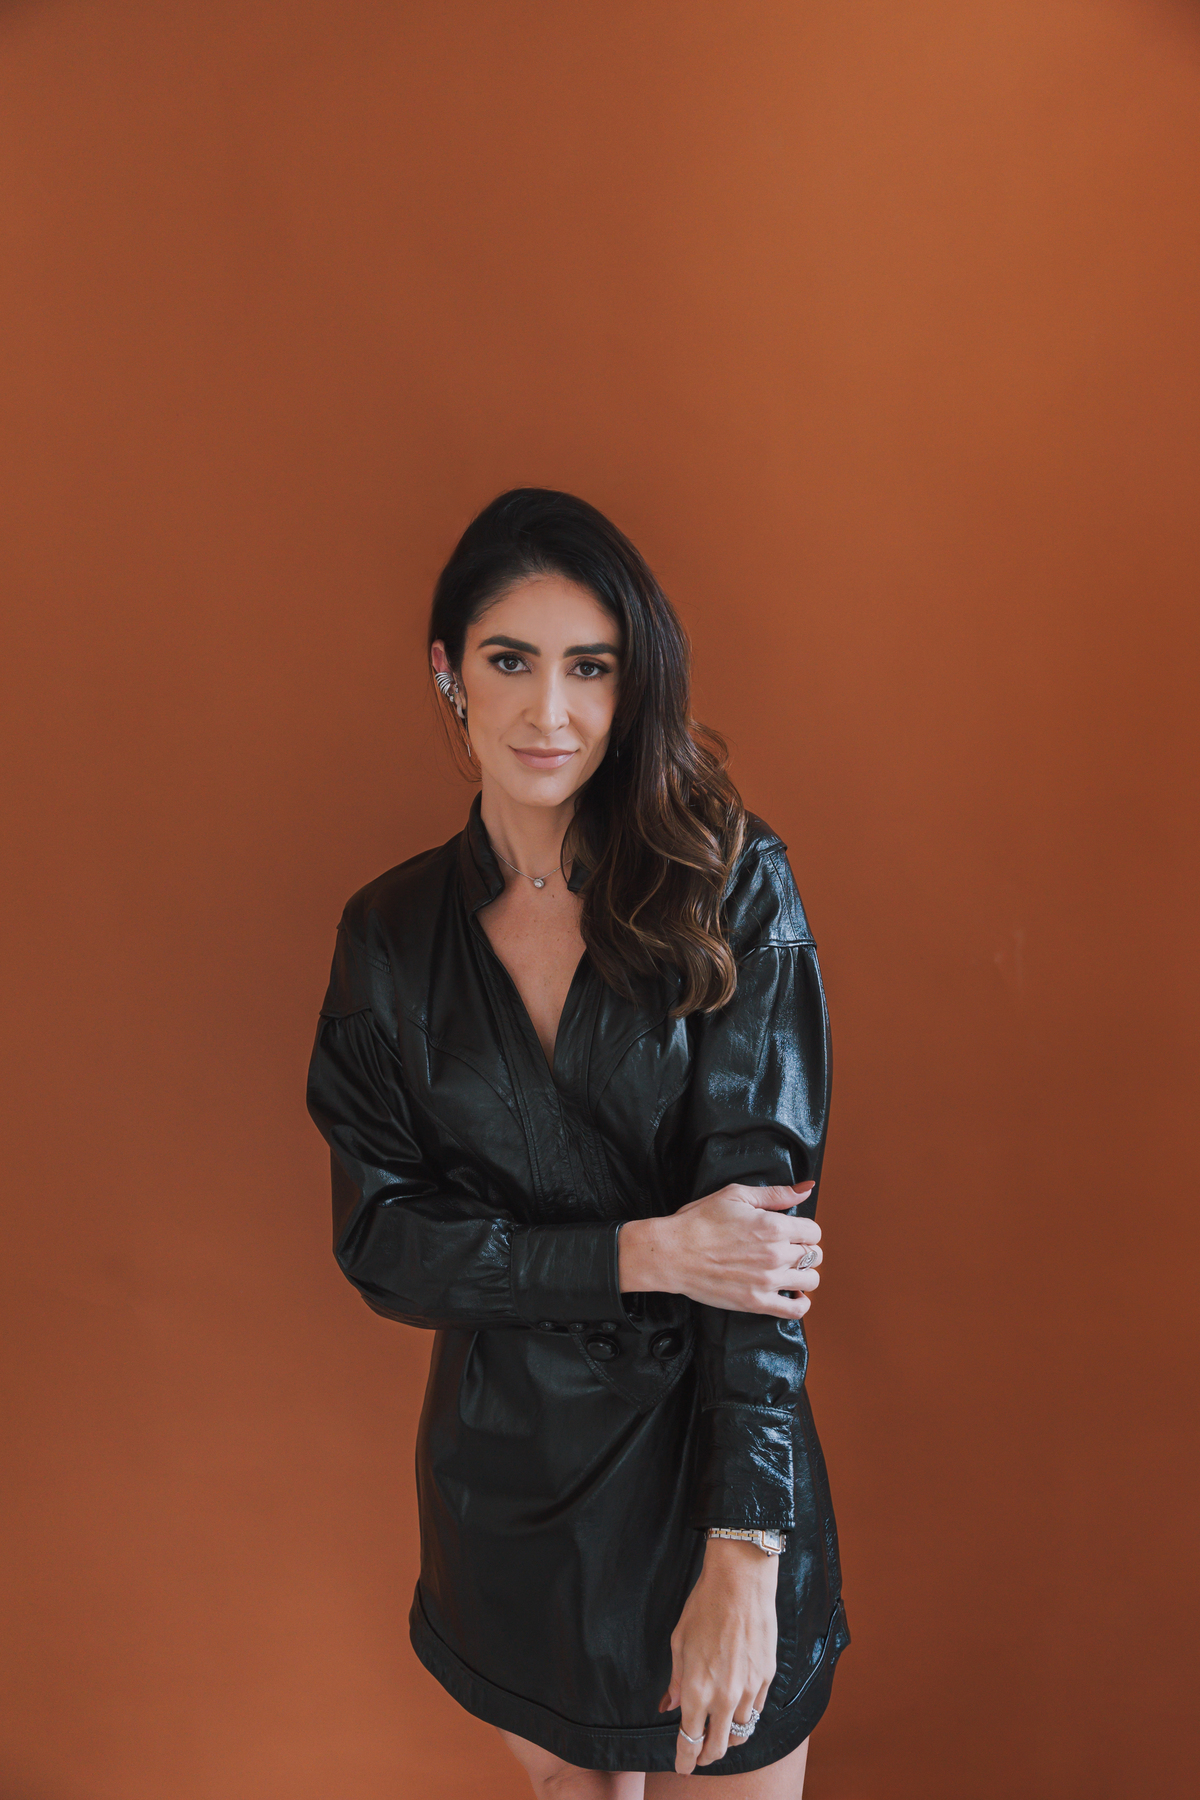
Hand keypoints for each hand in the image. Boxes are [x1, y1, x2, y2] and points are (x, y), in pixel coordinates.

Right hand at [617, 1183, 822, 1317]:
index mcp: (774, 1226)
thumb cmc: (699, 1222)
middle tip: (788, 1249)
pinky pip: (795, 1310)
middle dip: (804, 1249)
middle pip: (814, 1255)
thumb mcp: (736, 1196)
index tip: (792, 1231)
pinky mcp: (756, 1302)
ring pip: (810, 1281)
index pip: (814, 1231)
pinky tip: (792, 1293)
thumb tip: (806, 1189)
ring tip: (789, 1269)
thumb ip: (776, 1194)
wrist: (673, 1252)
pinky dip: (801, 1303)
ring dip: (804, 1274)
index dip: (804, 1229)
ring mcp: (768, 1281)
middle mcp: (776, 1255)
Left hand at [658, 1537, 778, 1772]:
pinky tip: (738, 1709)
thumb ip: (675, 1681)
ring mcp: (749, 1690)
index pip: (690, 1741)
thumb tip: (669, 1706)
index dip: (685, 1760)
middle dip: (706, 1755)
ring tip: (719, 1732)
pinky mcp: (767, 1678)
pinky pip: (757, 1711)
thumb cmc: (704, 1608)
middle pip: (718, 1747)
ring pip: (741, 1733)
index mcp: (696, 1690)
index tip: (682, 1767)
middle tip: (699, 1754)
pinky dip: (746, 1716)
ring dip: (729, 1737)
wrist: (740, 1583)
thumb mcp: (679, 1642)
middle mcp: (724, 1697)